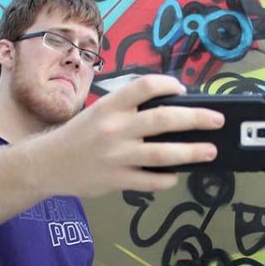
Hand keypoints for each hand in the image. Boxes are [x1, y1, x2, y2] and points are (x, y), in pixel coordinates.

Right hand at [48, 75, 223, 196]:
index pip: (144, 86)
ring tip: (210, 150)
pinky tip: (175, 174)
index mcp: (110, 106)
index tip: (183, 90)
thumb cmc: (78, 135)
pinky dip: (167, 178)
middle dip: (196, 119)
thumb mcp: (98, 112)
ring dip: (192, 152)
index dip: (168, 84)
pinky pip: (151, 181)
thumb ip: (128, 110)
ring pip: (163, 154)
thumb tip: (170, 109)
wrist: (47, 164)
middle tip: (217, 120)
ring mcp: (117, 156)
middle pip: (163, 119)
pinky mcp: (117, 180)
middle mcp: (115, 129)